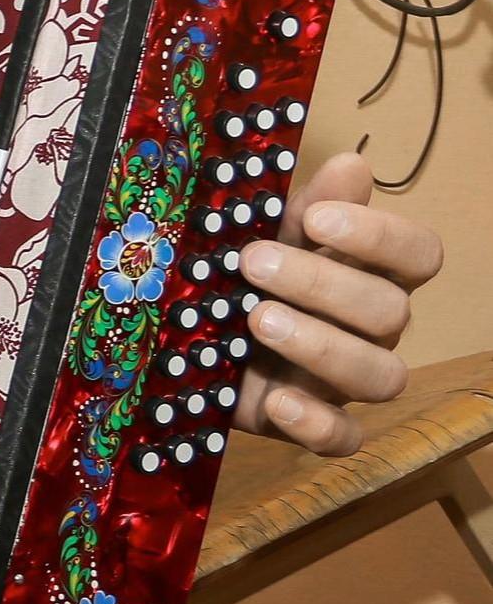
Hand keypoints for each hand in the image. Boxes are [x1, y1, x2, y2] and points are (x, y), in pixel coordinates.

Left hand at [230, 150, 442, 455]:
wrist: (183, 334)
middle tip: (253, 263)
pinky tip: (276, 401)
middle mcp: (371, 328)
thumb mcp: (261, 234)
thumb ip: (305, 205)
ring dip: (321, 346)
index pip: (419, 255)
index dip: (381, 236)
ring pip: (380, 375)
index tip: (317, 217)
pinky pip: (344, 438)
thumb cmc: (238, 274)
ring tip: (256, 320)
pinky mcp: (313, 422)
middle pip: (390, 311)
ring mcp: (345, 379)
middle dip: (322, 284)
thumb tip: (353, 164)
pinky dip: (316, 423)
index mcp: (369, 272)